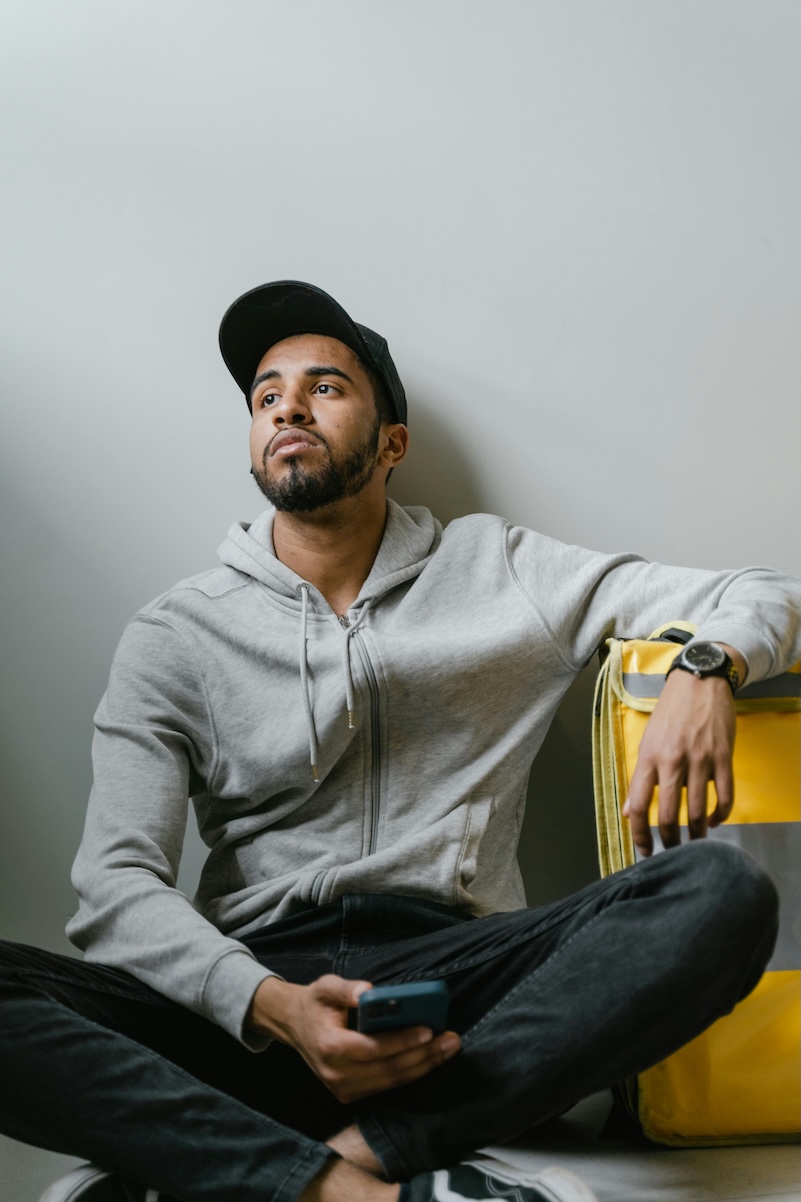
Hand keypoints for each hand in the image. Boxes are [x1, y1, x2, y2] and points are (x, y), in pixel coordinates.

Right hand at [248, 974, 460, 1102]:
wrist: (295, 1026)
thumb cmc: (315, 1003)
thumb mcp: (325, 986)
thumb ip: (345, 988)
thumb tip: (368, 991)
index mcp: (330, 1047)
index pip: (373, 1048)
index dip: (403, 1041)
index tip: (429, 1029)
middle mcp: (336, 1074)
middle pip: (389, 1069)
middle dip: (424, 1056)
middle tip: (451, 1040)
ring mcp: (343, 1089)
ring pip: (392, 1081)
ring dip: (424, 1067)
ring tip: (448, 1049)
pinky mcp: (350, 1095)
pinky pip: (386, 1086)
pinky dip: (411, 1073)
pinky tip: (430, 1058)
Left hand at [623, 665, 737, 857]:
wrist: (699, 682)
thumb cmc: (670, 712)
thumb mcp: (647, 741)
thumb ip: (640, 777)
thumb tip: (628, 811)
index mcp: (649, 757)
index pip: (638, 804)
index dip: (639, 833)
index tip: (644, 849)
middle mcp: (672, 761)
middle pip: (668, 814)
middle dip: (669, 840)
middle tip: (672, 850)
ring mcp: (700, 760)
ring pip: (698, 810)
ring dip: (697, 833)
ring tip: (694, 842)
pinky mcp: (722, 758)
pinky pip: (724, 797)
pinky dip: (721, 815)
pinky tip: (715, 821)